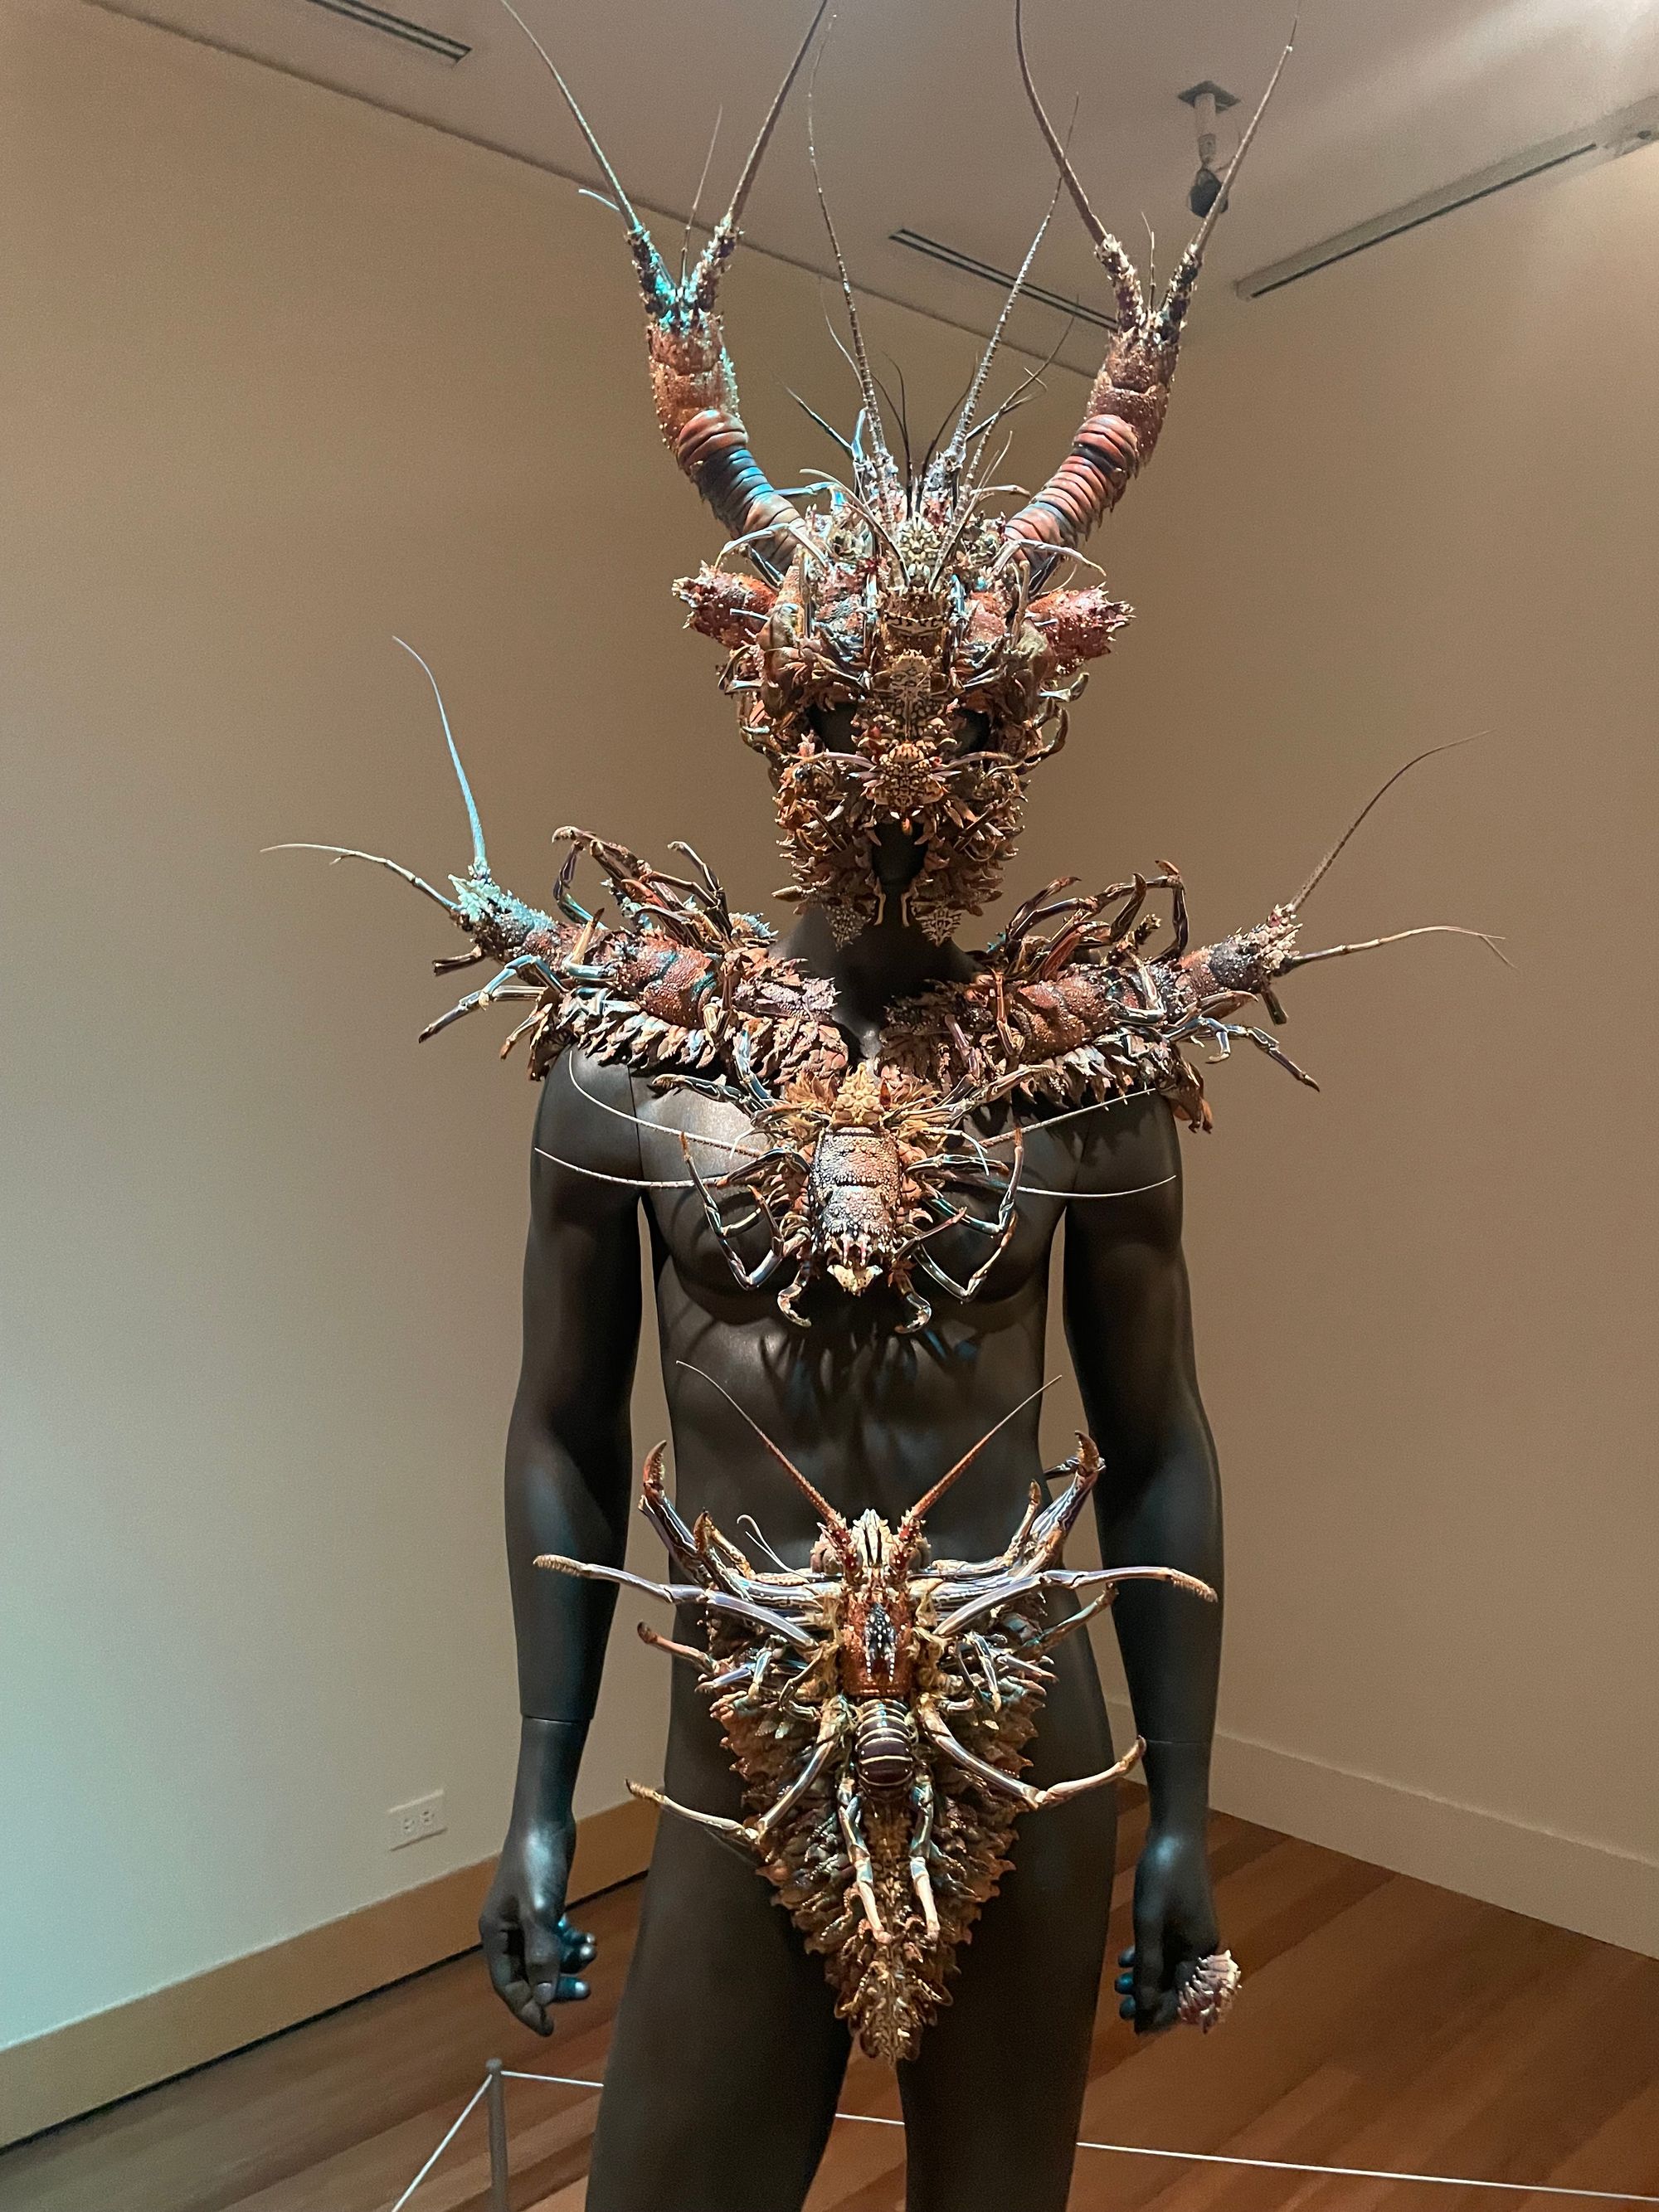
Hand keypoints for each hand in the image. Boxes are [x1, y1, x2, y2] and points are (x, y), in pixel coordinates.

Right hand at [478, 1808, 596, 2034]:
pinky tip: (587, 1939)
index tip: (549, 2029)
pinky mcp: (543, 1905)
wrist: (545, 1819)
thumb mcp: (540, 1912)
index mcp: (494, 1935)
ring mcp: (524, 1918)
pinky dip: (570, 1943)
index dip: (527, 2009)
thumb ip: (541, 1956)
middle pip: (528, 1974)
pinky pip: (554, 1938)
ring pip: (545, 1956)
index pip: (508, 1986)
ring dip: (567, 1962)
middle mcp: (505, 1930)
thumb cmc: (536, 1863)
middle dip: (555, 1986)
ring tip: (591, 1952)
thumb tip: (544, 2000)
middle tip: (584, 1991)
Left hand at [1114, 1820, 1218, 2034]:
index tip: (1135, 2029)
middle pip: (1177, 1986)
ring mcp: (1191, 1930)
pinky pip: (1165, 1948)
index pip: (1183, 1999)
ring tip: (1119, 1987)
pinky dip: (1147, 1958)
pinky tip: (1126, 1961)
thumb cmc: (1164, 1875)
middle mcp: (1200, 1946)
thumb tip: (1146, 2007)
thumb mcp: (1150, 1923)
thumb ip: (1150, 1966)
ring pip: (1169, 1967)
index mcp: (1200, 1952)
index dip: (1160, 2016)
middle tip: (1123, 2011)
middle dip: (1151, 2001)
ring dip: (1146, 1980)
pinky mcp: (1180, 1916)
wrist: (1175, 1830)